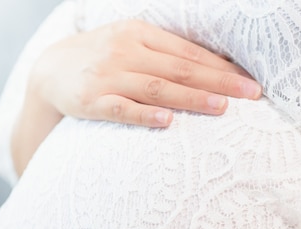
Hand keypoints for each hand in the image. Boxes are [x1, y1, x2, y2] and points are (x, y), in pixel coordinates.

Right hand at [29, 19, 262, 127]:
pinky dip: (144, 115)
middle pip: (180, 68)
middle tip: (251, 95)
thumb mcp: (131, 43)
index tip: (249, 81)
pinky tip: (167, 122)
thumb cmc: (102, 58)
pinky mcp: (92, 101)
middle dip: (219, 82)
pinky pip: (121, 109)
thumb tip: (213, 67)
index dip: (221, 67)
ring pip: (157, 88)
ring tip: (222, 108)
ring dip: (191, 97)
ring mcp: (108, 76)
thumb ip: (165, 53)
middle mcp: (126, 51)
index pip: (188, 52)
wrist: (50, 70)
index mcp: (140, 34)